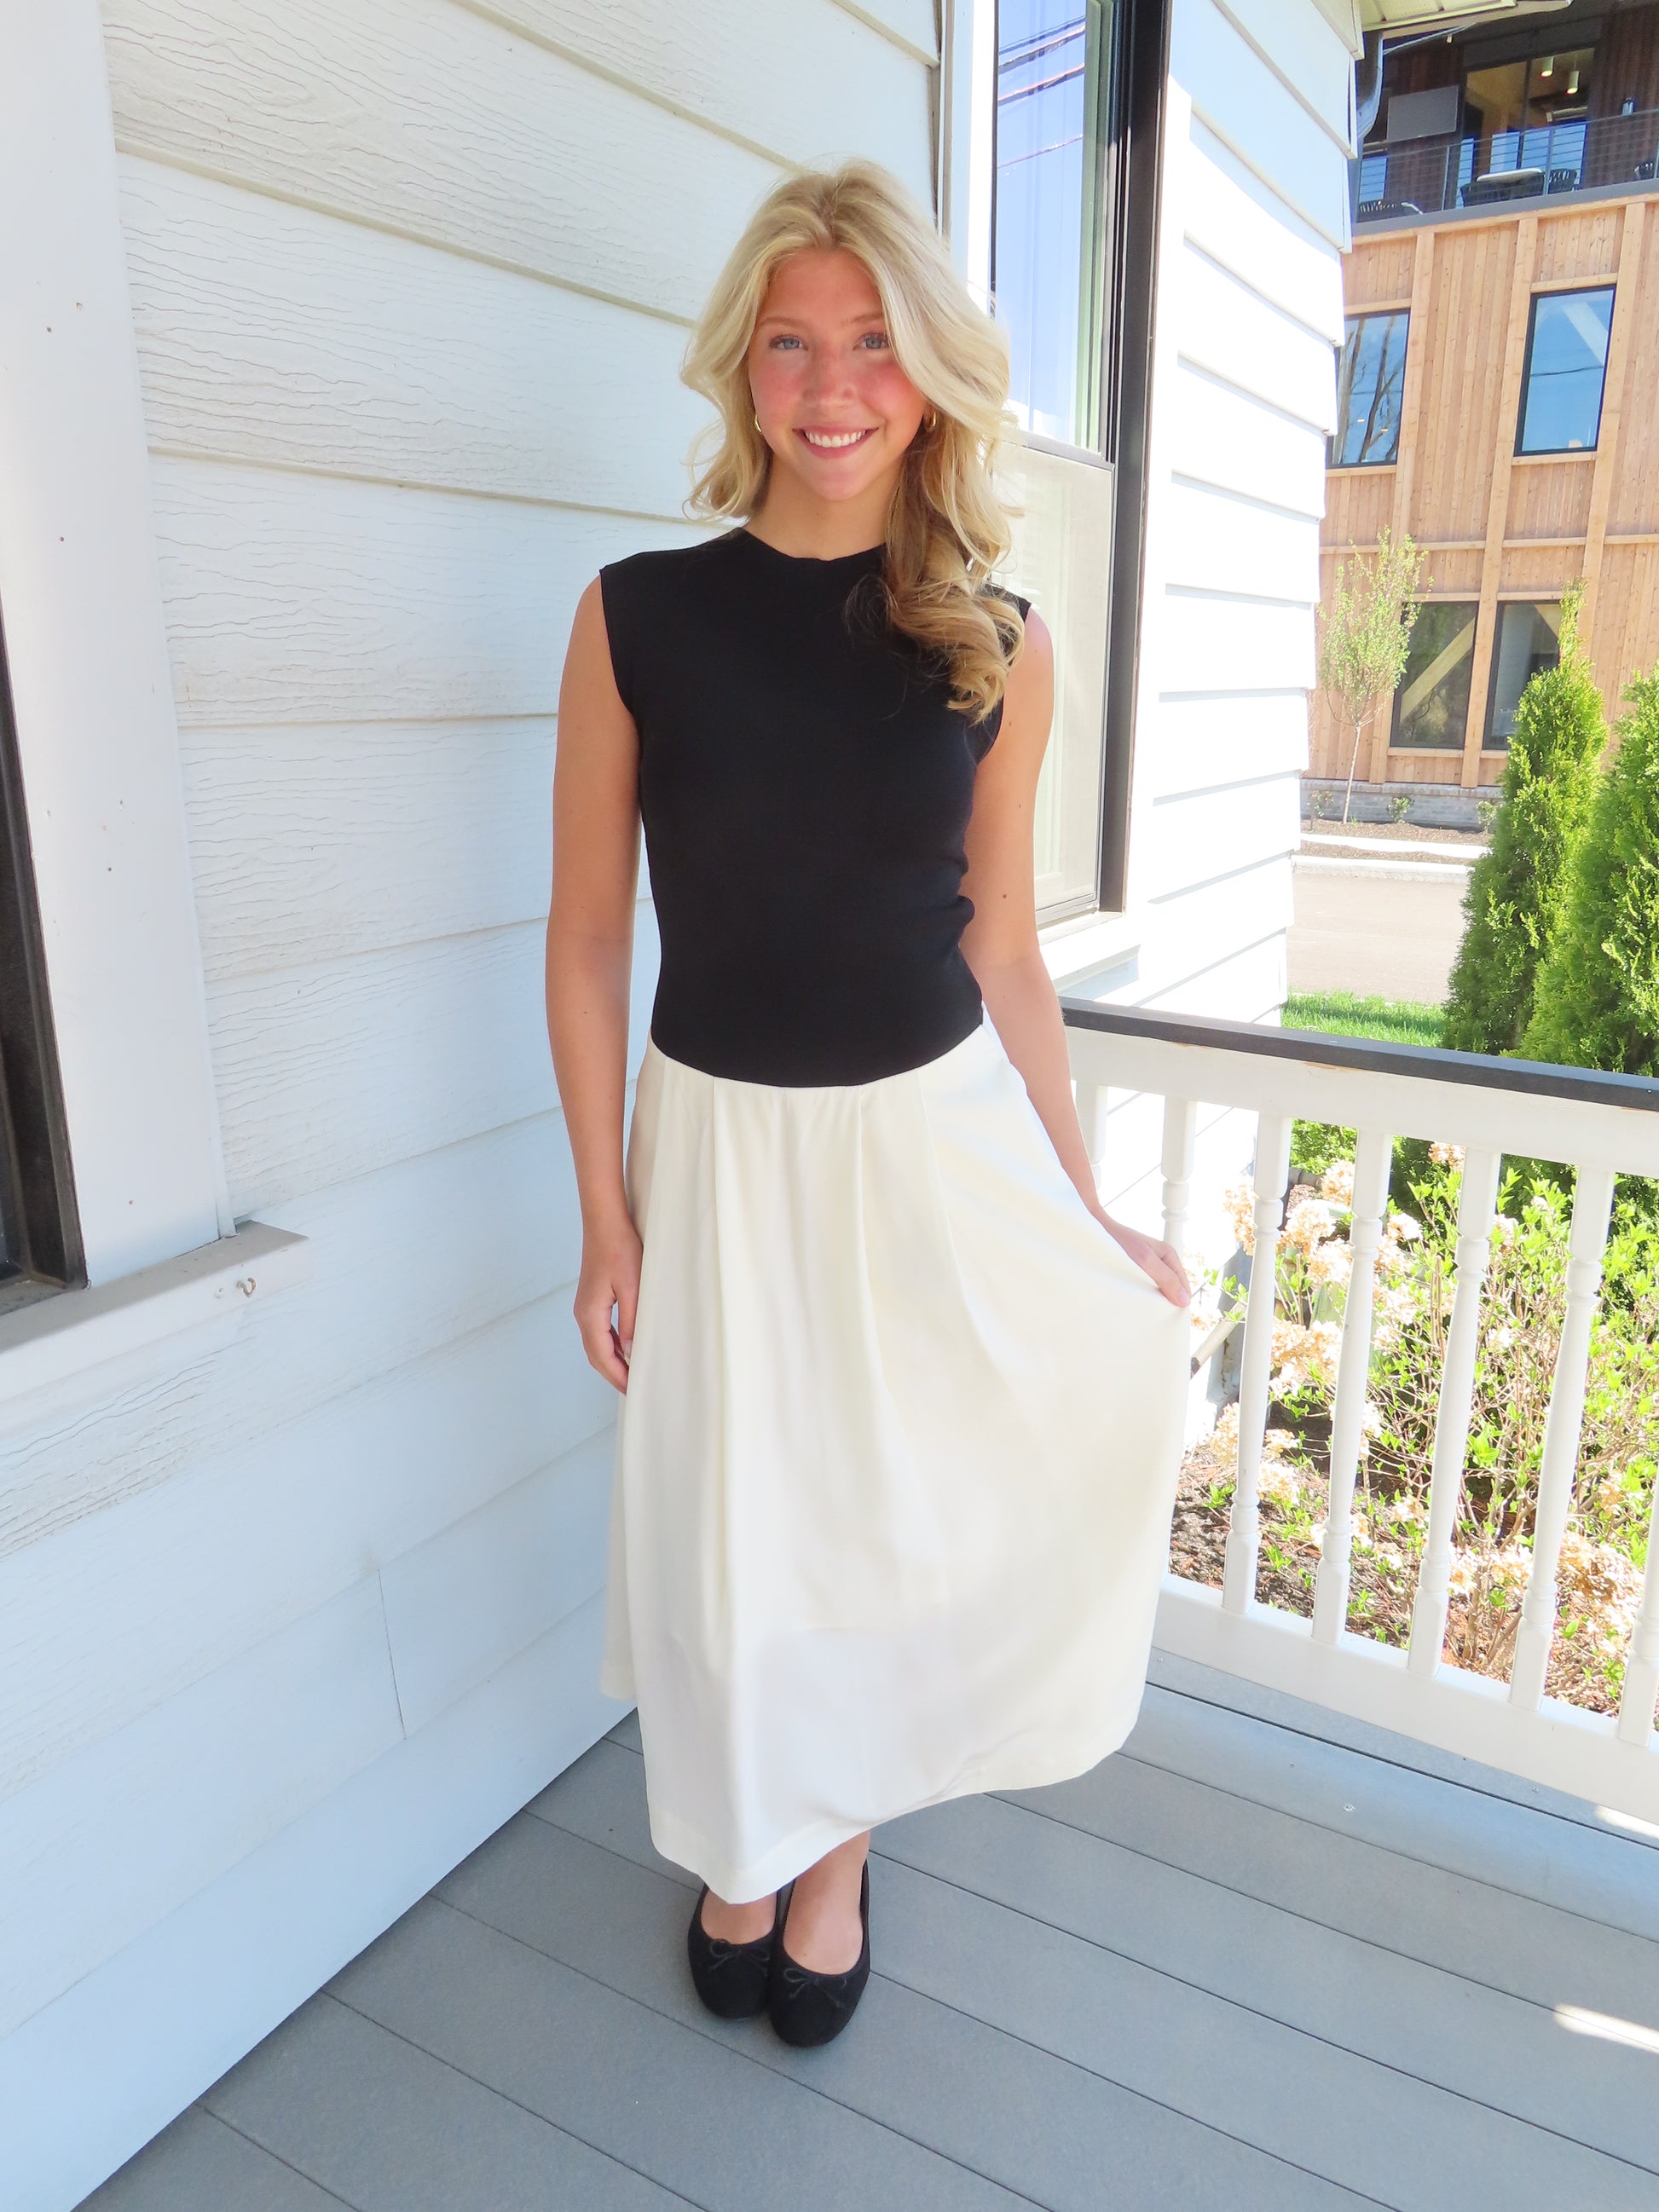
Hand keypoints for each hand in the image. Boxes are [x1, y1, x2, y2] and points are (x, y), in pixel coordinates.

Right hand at [574, 1217, 642, 1391]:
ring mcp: (585, 1307)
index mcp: (590, 1315)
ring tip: (632, 1372)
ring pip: (596, 1344)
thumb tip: (632, 1352)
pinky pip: (599, 1331)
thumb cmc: (619, 1251)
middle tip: (634, 1388)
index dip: (618, 1376)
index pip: (603, 1357)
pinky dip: (611, 1345)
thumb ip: (631, 1323)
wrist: (604, 1223)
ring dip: (612, 1360)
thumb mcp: (632, 1289)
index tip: (634, 1390)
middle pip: (595, 1355)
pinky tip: (626, 1347)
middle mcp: (582, 1314)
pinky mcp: (591, 1299)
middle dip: (613, 1374)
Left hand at [1096, 1213, 1190, 1306]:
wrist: (1095, 1230)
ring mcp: (1149, 1266)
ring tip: (1145, 1308)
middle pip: (1172, 1288)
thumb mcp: (1145, 1260)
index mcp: (1169, 1255)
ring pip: (1159, 1289)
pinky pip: (1146, 1287)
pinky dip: (1143, 1295)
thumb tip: (1185, 1301)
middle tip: (1155, 1314)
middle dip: (1166, 1301)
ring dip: (1153, 1299)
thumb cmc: (1119, 1241)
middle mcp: (1162, 1261)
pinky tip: (1136, 1300)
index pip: (1183, 1285)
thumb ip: (1165, 1278)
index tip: (1170, 1317)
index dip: (1179, 1301)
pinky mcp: (1137, 1271)